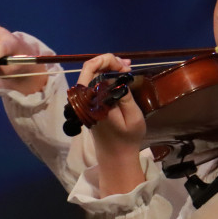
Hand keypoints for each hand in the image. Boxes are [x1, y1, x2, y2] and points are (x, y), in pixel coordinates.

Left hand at [77, 54, 147, 195]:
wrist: (115, 156)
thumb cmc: (127, 138)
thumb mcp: (133, 117)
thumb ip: (124, 96)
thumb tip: (117, 77)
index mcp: (93, 102)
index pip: (91, 70)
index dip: (108, 62)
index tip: (126, 68)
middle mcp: (85, 100)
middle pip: (88, 69)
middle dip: (107, 62)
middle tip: (127, 65)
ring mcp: (85, 102)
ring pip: (90, 75)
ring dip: (107, 68)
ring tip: (126, 67)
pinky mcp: (88, 104)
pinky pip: (93, 84)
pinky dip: (105, 76)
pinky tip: (119, 75)